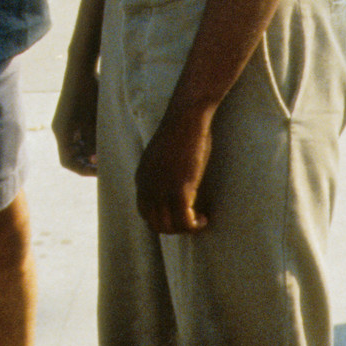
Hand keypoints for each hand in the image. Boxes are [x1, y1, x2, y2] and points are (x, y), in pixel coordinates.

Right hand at [52, 65, 98, 176]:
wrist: (82, 68)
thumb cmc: (89, 93)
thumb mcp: (94, 120)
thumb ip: (93, 141)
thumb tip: (93, 159)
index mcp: (62, 133)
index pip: (68, 162)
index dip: (84, 170)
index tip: (100, 171)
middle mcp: (61, 130)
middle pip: (71, 154)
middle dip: (88, 162)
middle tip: (106, 165)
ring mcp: (65, 122)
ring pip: (76, 145)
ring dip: (90, 151)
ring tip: (107, 153)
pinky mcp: (72, 115)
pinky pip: (78, 134)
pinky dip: (90, 140)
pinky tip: (104, 138)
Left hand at [135, 105, 211, 234]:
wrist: (186, 116)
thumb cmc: (181, 130)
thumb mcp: (162, 154)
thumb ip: (161, 171)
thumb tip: (173, 180)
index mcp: (141, 178)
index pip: (145, 212)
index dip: (162, 220)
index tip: (179, 216)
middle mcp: (148, 187)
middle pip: (155, 224)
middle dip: (174, 229)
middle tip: (191, 222)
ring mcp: (162, 189)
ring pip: (170, 226)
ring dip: (186, 229)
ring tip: (199, 221)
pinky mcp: (180, 188)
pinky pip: (185, 220)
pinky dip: (195, 225)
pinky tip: (204, 219)